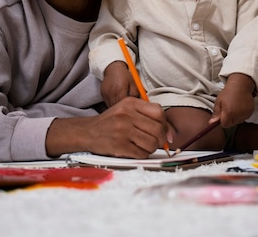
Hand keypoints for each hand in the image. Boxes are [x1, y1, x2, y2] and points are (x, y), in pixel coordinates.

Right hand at [46, 97, 171, 158]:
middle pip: (158, 130)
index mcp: (130, 103)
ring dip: (152, 148)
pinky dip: (143, 155)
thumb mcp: (126, 109)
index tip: (166, 133)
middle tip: (156, 142)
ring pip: (152, 143)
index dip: (166, 125)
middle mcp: (126, 115)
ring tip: (144, 146)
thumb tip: (170, 133)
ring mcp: (123, 130)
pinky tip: (136, 151)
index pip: (159, 112)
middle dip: (160, 139)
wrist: (87, 132)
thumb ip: (146, 115)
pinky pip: (142, 153)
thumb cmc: (111, 122)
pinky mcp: (119, 145)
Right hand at [100, 61, 138, 106]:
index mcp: (120, 89)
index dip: (128, 108)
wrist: (113, 68)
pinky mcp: (102, 94)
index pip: (124, 105)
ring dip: (117, 107)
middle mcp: (112, 92)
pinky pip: (107, 103)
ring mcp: (106, 94)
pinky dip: (112, 104)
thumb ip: (136, 94)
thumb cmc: (124, 75)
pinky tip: (116, 101)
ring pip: (111, 106)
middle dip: (122, 109)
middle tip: (127, 108)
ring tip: (122, 105)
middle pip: (117, 107)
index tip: (132, 108)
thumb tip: (139, 104)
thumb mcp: (134, 83)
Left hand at [210, 74, 254, 127]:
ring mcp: (245, 114)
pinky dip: (242, 115)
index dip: (222, 121)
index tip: (222, 116)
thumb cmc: (228, 93)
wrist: (240, 85)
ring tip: (235, 107)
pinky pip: (244, 118)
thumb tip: (211, 123)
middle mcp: (237, 115)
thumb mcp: (218, 101)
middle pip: (231, 124)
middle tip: (228, 109)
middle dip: (229, 119)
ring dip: (235, 117)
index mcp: (228, 113)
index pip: (225, 125)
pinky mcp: (250, 112)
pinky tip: (240, 107)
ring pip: (238, 121)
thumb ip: (216, 113)